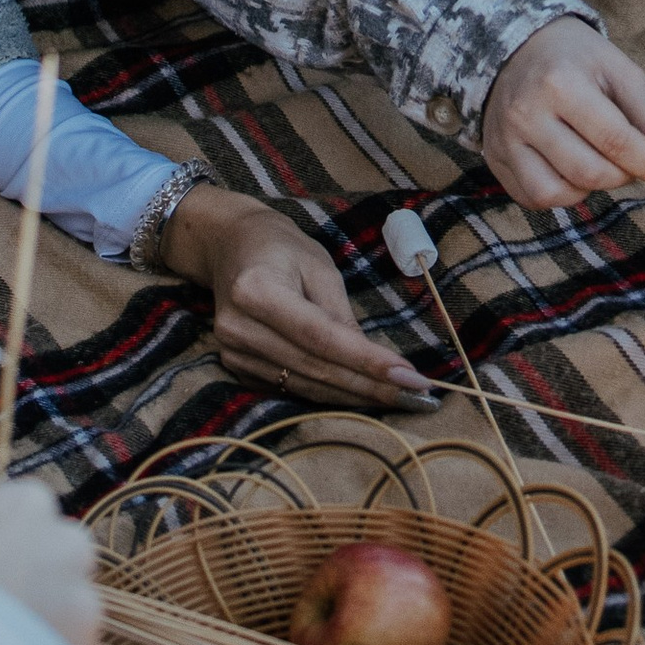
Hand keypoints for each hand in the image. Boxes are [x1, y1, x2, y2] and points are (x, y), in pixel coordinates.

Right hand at [164, 186, 433, 407]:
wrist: (227, 246)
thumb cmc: (281, 248)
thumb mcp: (319, 266)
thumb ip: (342, 315)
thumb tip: (374, 364)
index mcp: (257, 290)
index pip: (321, 336)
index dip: (367, 361)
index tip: (410, 377)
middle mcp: (238, 327)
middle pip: (315, 367)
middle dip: (369, 386)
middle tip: (417, 397)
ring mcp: (232, 352)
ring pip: (305, 385)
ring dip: (354, 396)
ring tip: (399, 399)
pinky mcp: (236, 366)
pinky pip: (290, 387)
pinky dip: (328, 393)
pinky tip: (360, 394)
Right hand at [480, 16, 644, 212]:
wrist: (514, 45)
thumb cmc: (576, 57)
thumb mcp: (620, 72)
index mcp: (561, 83)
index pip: (617, 141)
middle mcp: (527, 114)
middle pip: (590, 172)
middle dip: (624, 174)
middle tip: (630, 156)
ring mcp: (505, 139)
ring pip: (558, 194)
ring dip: (591, 187)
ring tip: (595, 158)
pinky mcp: (494, 158)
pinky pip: (533, 198)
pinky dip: (562, 193)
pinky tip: (569, 167)